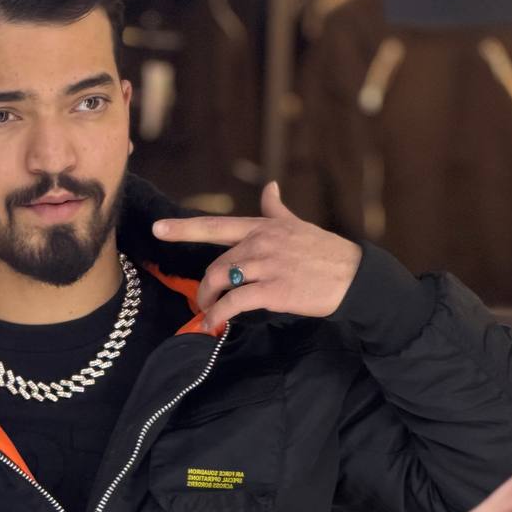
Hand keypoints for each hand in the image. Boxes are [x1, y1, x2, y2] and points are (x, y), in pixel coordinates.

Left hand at [152, 182, 361, 332]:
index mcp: (261, 228)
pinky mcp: (274, 290)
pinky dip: (220, 315)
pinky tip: (216, 325)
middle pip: (215, 265)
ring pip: (221, 281)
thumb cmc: (324, 252)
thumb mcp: (298, 225)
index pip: (215, 225)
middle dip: (204, 288)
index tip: (158, 228)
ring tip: (211, 315)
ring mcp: (266, 266)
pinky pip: (235, 303)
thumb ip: (276, 210)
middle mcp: (260, 243)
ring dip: (210, 303)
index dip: (183, 227)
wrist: (353, 276)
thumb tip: (270, 187)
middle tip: (204, 303)